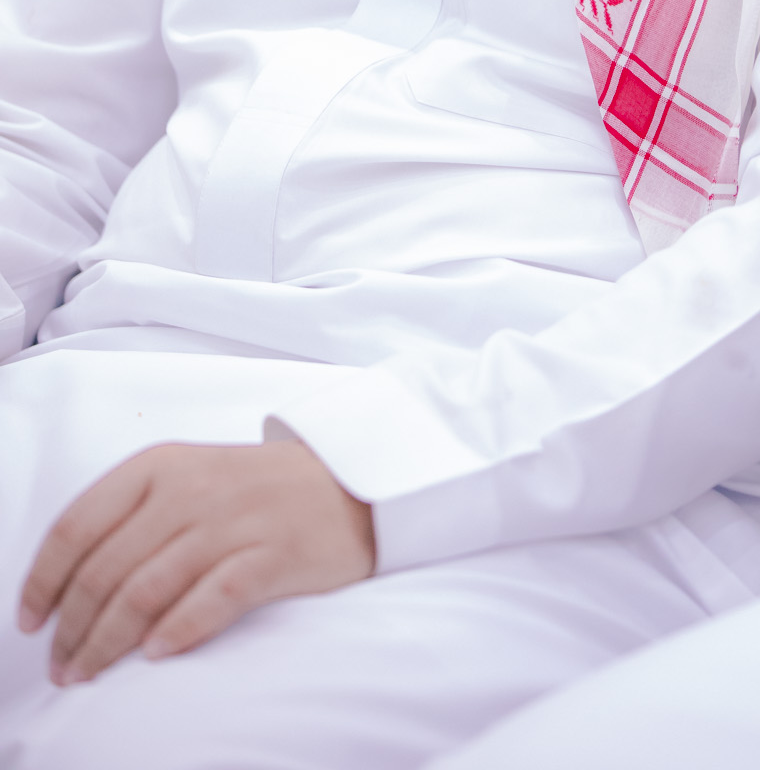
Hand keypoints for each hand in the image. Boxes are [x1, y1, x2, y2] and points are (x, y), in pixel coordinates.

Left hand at [17, 440, 375, 683]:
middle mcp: (191, 488)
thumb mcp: (188, 475)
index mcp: (160, 464)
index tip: (30, 620)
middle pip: (106, 568)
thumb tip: (68, 581)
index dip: (44, 579)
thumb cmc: (254, 489)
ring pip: (146, 590)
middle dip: (73, 628)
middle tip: (61, 667)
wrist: (348, 480)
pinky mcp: (272, 554)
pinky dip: (177, 631)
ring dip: (108, 642)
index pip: (78, 524)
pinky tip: (155, 655)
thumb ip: (132, 513)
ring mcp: (234, 521)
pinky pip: (212, 598)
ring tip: (88, 674)